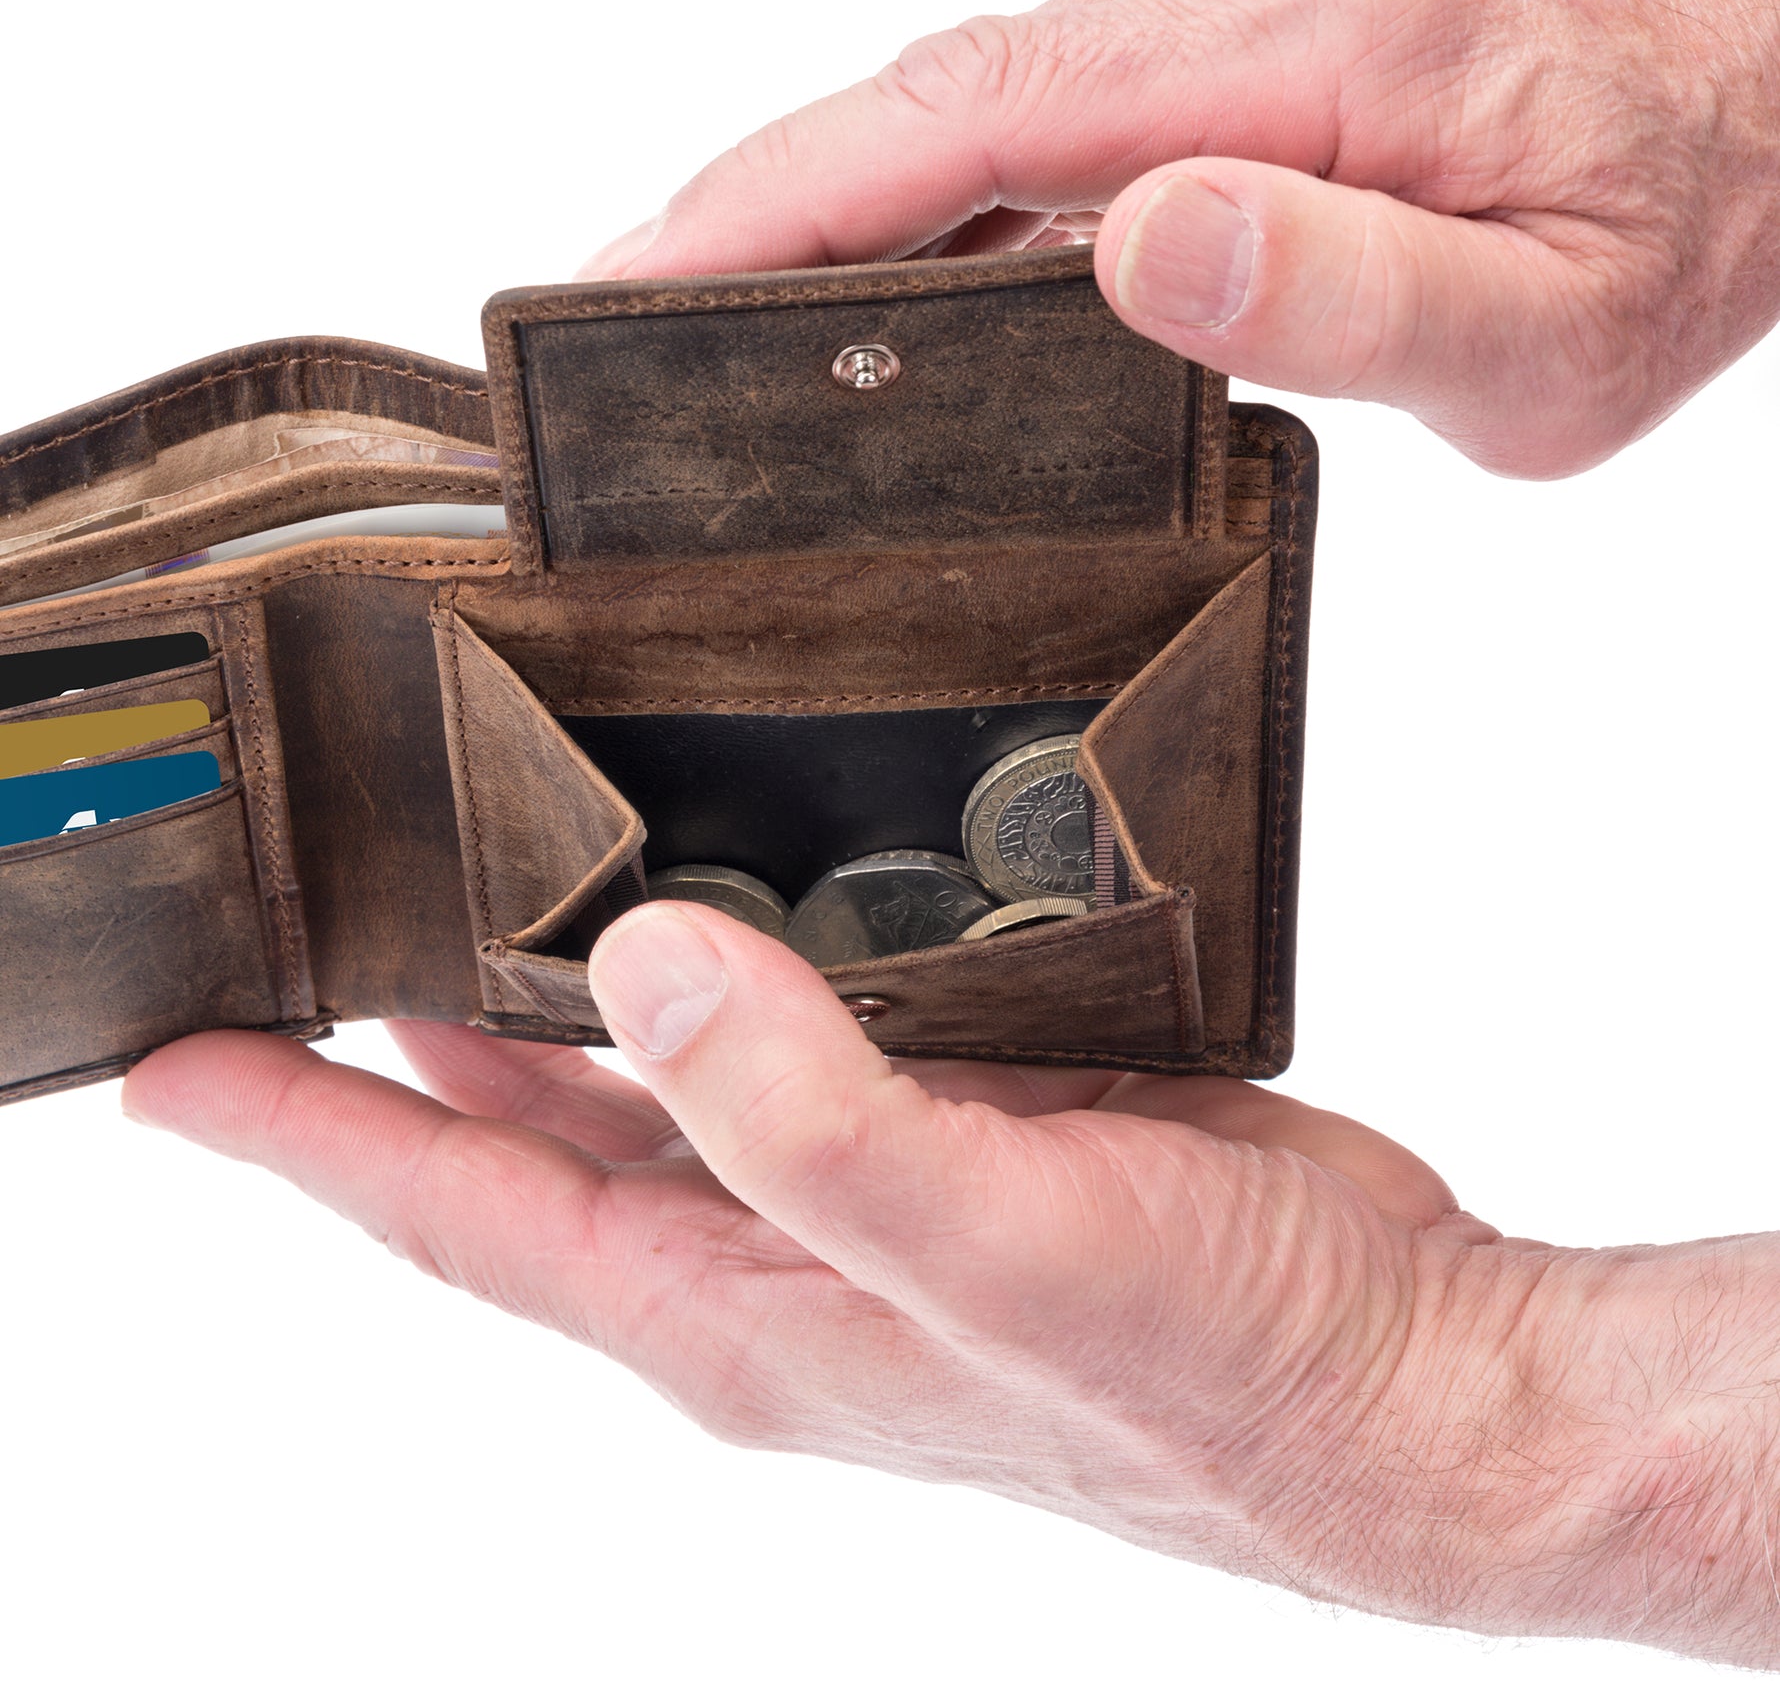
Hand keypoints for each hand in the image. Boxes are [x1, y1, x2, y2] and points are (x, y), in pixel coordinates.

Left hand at [125, 905, 1779, 1664]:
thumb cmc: (1221, 1375)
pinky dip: (728, 965)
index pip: (453, 1215)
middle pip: (522, 1142)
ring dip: (552, 996)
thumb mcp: (1000, 1248)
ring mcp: (862, 1191)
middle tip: (288, 939)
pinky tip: (717, 892)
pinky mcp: (959, 1126)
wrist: (1407, 1384)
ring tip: (460, 890)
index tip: (168, 1071)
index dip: (300, 1137)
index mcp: (734, 1303)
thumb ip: (812, 1120)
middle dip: (391, 1054)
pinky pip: (791, 1030)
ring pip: (656, 1077)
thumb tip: (641, 969)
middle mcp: (772, 1250)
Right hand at [582, 0, 1779, 476]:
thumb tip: (1139, 244)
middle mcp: (1211, 2)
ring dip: (816, 209)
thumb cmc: (1684, 200)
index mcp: (1276, 63)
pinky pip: (1023, 113)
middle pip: (912, 105)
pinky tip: (871, 285)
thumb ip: (1352, 293)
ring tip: (693, 333)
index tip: (625, 277)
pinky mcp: (1209, 32)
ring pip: (954, 109)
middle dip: (739, 213)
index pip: (957, 124)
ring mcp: (1201, 6)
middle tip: (603, 331)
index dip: (772, 202)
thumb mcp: (1552, 319)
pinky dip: (919, 198)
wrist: (1774, 60)